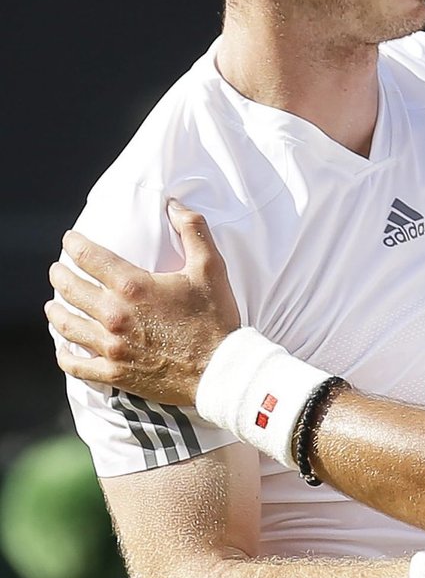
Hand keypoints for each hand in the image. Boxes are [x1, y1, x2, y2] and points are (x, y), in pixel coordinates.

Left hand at [45, 201, 239, 405]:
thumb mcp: (211, 268)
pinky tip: (63, 350)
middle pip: (71, 289)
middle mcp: (114, 315)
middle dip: (60, 276)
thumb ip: (193, 230)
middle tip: (57, 271)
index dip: (75, 244)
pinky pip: (77, 365)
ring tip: (52, 306)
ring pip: (67, 326)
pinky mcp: (114, 372)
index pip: (89, 257)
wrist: (221, 370)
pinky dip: (65, 356)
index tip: (70, 240)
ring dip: (56, 312)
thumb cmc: (216, 318)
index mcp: (133, 286)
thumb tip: (174, 205)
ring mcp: (111, 346)